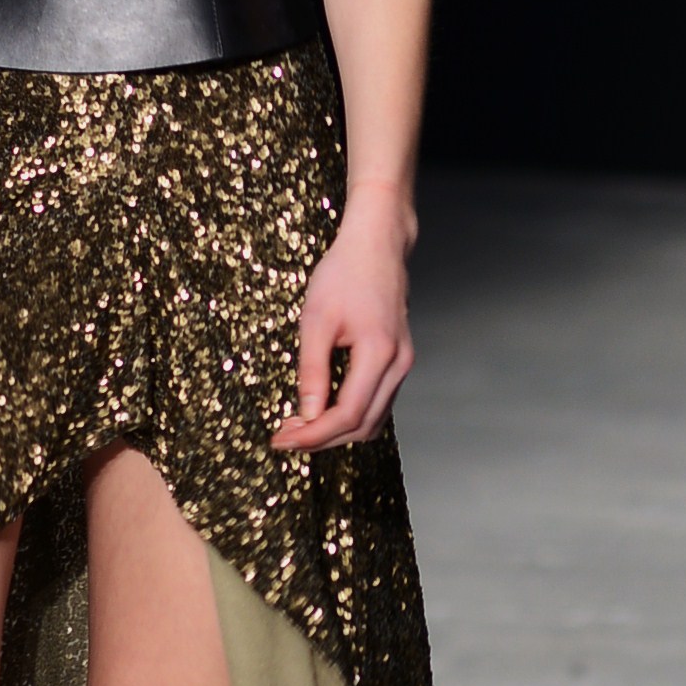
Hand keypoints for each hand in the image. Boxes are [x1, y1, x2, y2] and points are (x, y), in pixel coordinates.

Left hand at [272, 184, 416, 451]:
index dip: (314, 435)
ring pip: (373, 420)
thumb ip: (312, 370)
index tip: (282, 440)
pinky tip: (323, 410)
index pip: (347, 414)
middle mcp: (399, 365)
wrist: (376, 245)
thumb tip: (306, 415)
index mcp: (379, 353)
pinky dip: (351, 416)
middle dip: (323, 439)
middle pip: (362, 425)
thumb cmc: (344, 273)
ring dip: (337, 431)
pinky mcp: (399, 361)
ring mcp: (403, 364)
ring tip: (300, 427)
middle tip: (285, 437)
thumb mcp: (316, 320)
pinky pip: (377, 403)